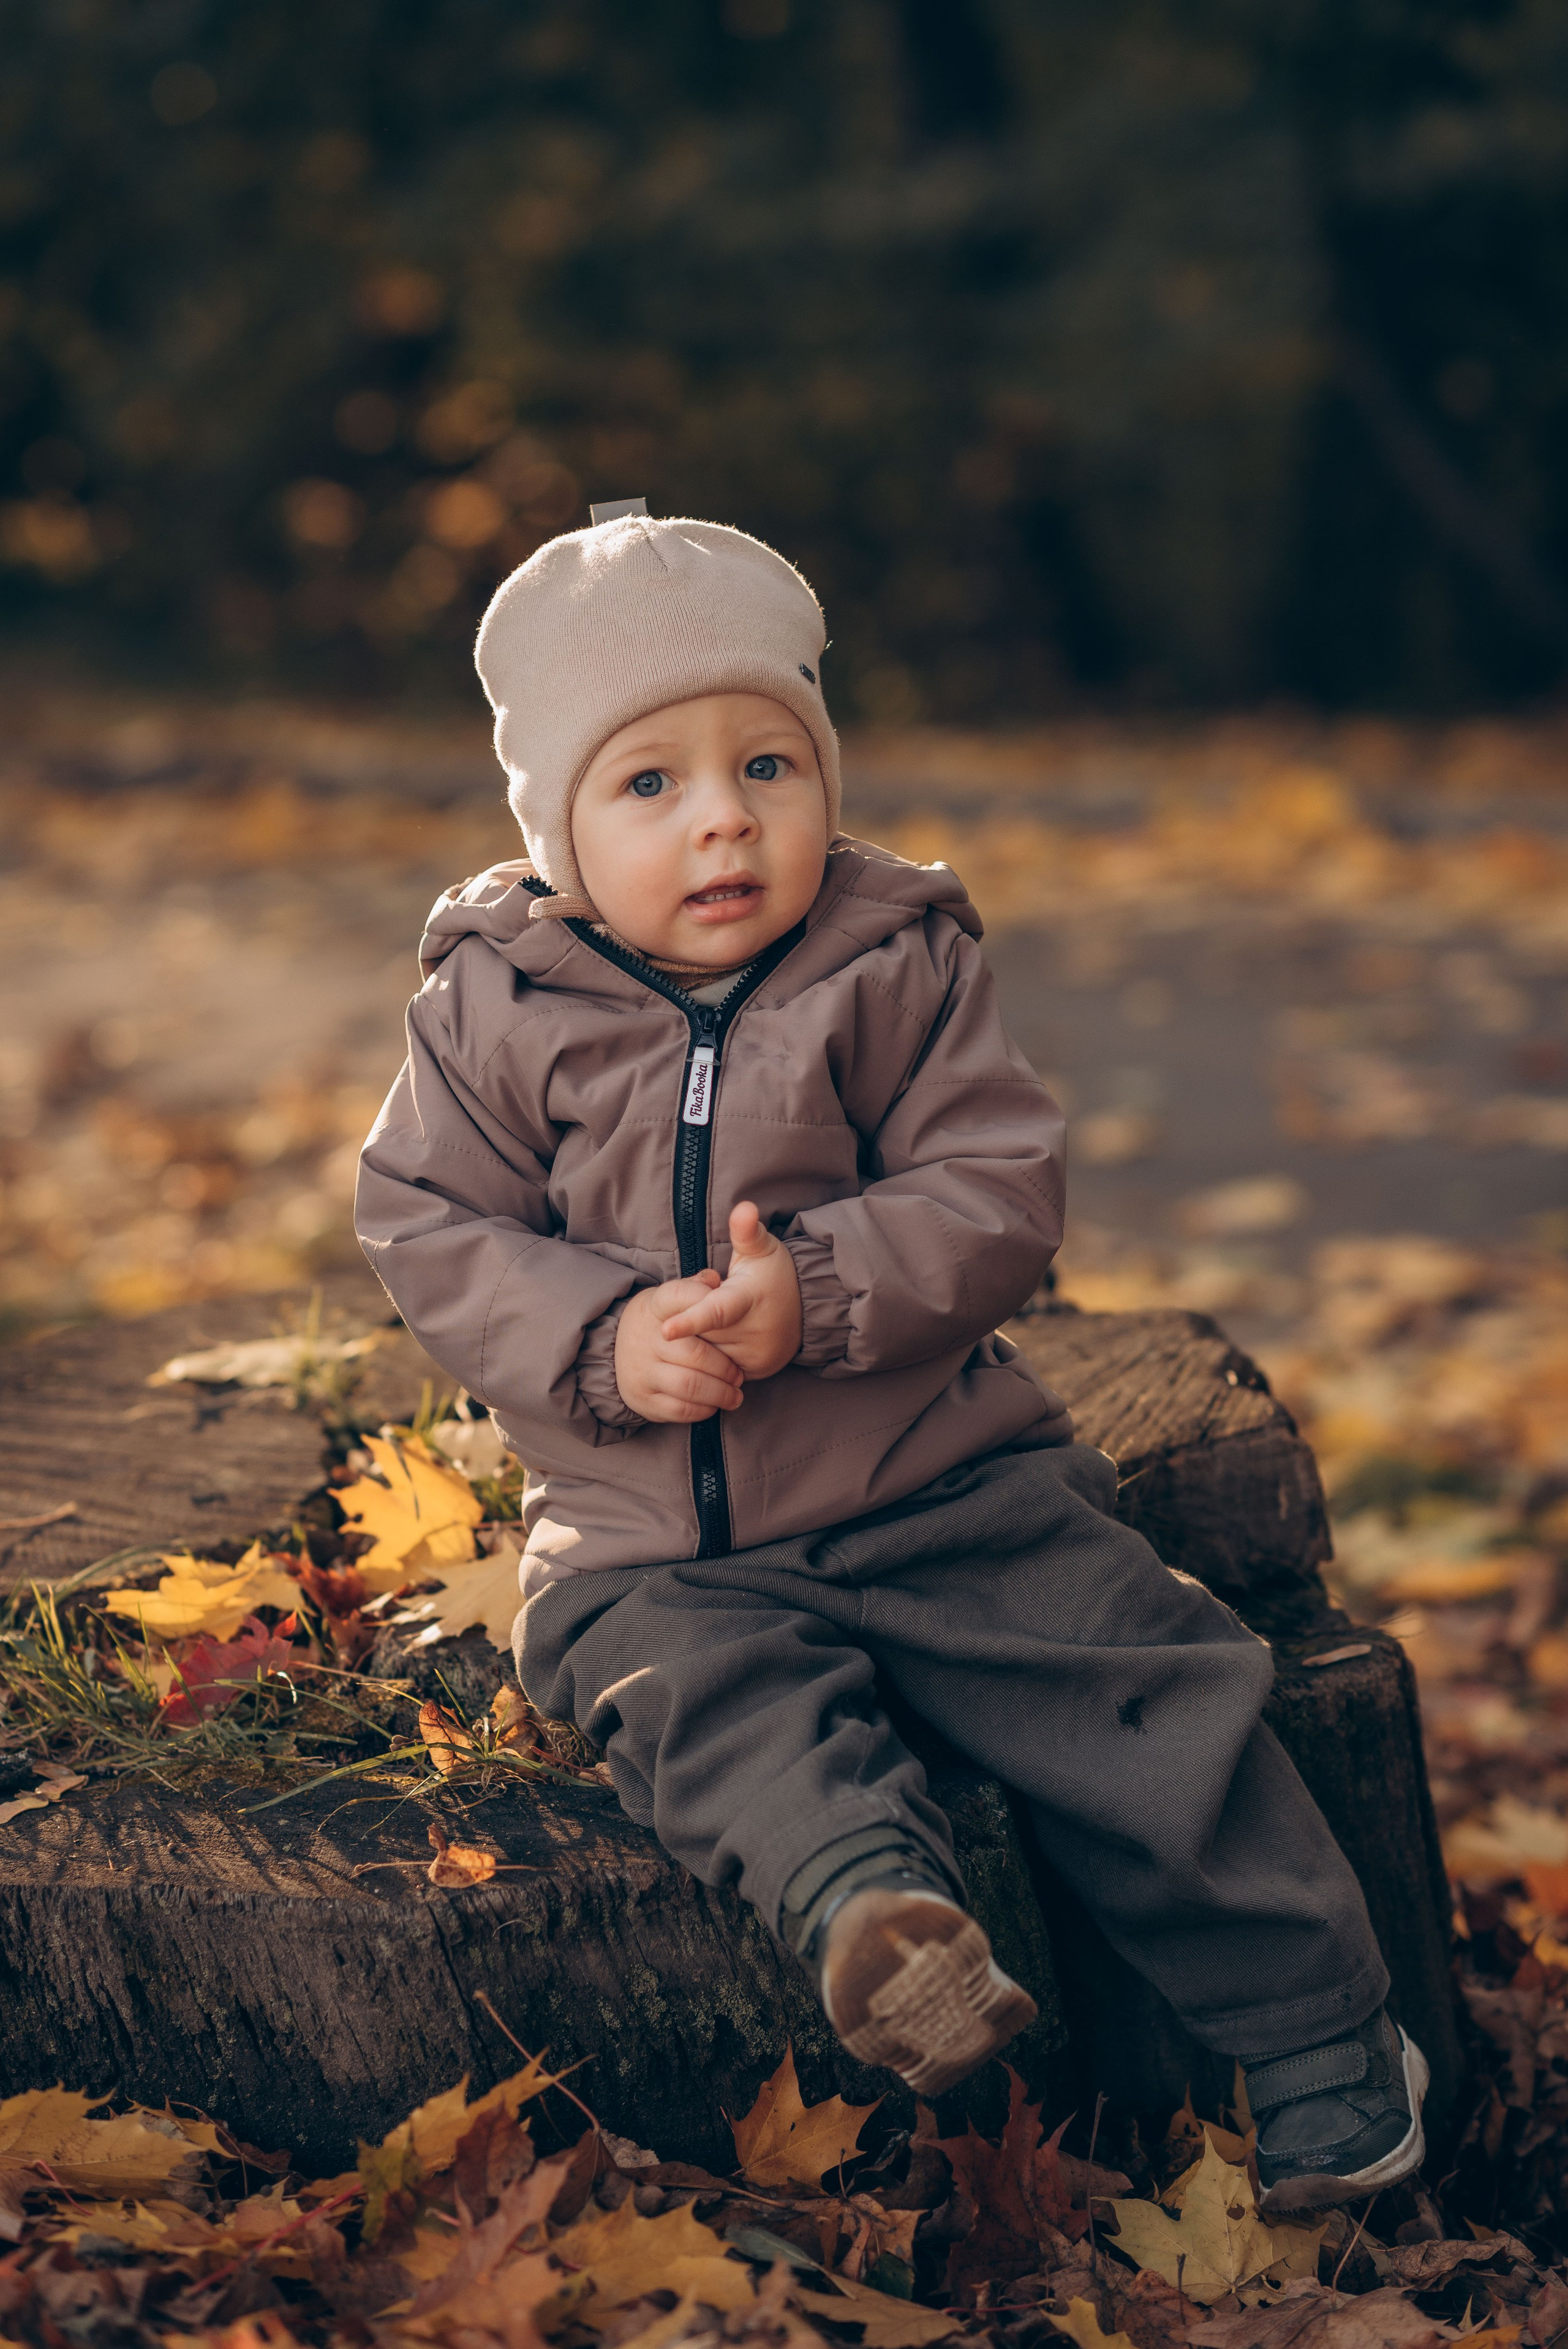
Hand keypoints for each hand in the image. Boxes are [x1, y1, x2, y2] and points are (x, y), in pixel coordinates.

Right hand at [614, 1273, 744, 1423]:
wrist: (616, 1353)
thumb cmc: (660, 1323)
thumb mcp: (670, 1300)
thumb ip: (694, 1288)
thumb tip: (714, 1279)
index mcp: (655, 1307)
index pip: (679, 1296)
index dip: (705, 1302)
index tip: (729, 1314)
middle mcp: (646, 1338)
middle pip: (695, 1353)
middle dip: (725, 1367)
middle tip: (740, 1375)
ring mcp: (642, 1370)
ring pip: (689, 1385)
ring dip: (719, 1393)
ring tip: (735, 1395)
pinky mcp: (643, 1399)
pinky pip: (679, 1410)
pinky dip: (703, 1409)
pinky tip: (714, 1404)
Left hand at [660, 1202, 801, 1378]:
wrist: (807, 1307)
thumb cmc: (772, 1273)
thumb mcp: (761, 1247)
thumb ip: (746, 1231)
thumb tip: (744, 1208)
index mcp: (748, 1298)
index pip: (718, 1311)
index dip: (691, 1321)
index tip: (665, 1330)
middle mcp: (753, 1332)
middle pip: (702, 1332)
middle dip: (692, 1318)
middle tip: (707, 1300)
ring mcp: (754, 1355)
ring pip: (707, 1353)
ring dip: (702, 1338)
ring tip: (721, 1319)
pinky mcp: (754, 1371)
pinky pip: (718, 1367)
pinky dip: (713, 1353)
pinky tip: (723, 1337)